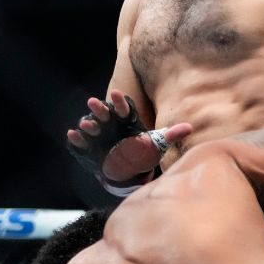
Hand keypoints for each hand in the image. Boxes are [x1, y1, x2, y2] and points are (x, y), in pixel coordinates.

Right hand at [67, 89, 190, 181]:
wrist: (129, 170)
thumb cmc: (143, 151)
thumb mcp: (156, 144)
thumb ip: (170, 135)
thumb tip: (190, 127)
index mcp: (126, 121)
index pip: (123, 108)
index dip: (119, 102)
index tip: (116, 93)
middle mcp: (111, 125)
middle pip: (105, 114)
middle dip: (99, 109)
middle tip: (93, 102)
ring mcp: (99, 137)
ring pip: (92, 127)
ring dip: (88, 124)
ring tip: (86, 124)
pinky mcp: (90, 149)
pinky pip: (82, 143)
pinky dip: (76, 139)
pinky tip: (72, 134)